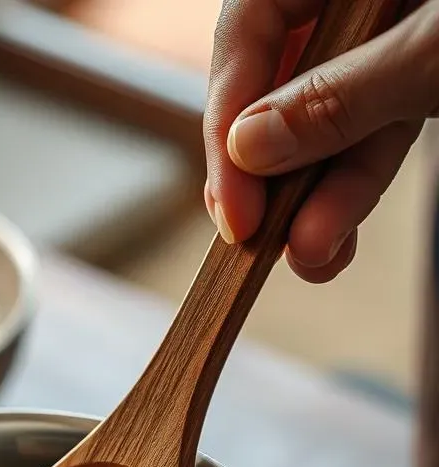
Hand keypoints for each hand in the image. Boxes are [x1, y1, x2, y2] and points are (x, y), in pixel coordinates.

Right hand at [203, 0, 438, 282]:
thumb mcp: (435, 46)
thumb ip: (342, 95)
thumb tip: (245, 148)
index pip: (247, 31)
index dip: (228, 123)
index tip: (232, 210)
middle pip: (275, 82)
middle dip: (269, 173)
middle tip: (255, 241)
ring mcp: (384, 29)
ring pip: (325, 118)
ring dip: (313, 197)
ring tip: (310, 257)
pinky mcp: (411, 67)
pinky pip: (369, 127)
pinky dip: (354, 183)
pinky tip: (334, 238)